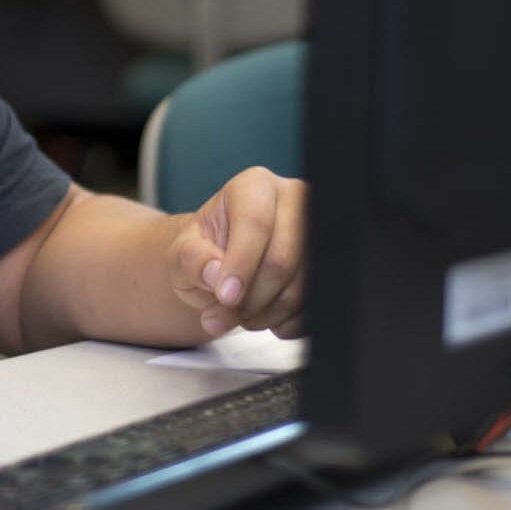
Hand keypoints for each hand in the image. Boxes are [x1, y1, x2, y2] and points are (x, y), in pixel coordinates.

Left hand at [168, 166, 306, 338]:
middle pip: (282, 261)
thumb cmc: (202, 252)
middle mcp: (295, 203)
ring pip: (300, 290)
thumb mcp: (180, 252)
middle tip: (218, 316)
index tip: (224, 297)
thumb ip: (191, 260)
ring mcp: (319, 237)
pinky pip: (312, 310)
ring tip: (232, 316)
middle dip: (248, 299)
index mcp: (256, 186)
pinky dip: (281, 323)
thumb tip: (216, 275)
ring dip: (262, 315)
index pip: (256, 224)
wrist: (220, 267)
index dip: (240, 265)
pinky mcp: (330, 271)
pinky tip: (258, 315)